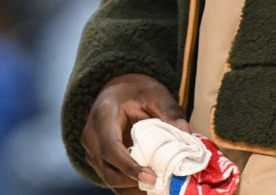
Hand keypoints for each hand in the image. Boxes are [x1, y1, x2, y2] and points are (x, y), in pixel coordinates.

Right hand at [80, 73, 189, 192]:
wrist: (117, 91)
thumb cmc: (136, 92)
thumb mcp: (156, 94)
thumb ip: (170, 111)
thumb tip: (185, 133)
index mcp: (103, 115)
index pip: (110, 148)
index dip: (129, 167)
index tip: (151, 177)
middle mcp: (90, 134)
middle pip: (106, 168)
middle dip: (131, 181)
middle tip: (158, 184)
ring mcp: (90, 148)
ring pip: (106, 177)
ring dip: (130, 186)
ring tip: (155, 187)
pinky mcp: (96, 159)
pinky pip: (109, 178)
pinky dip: (127, 186)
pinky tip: (146, 187)